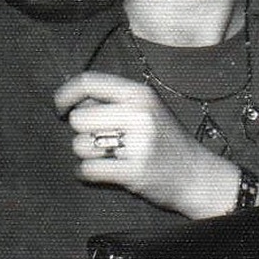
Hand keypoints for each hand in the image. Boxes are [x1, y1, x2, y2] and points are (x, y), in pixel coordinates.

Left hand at [54, 71, 239, 214]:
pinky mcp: (134, 172)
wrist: (199, 176)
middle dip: (82, 133)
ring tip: (109, 157)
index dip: (65, 94)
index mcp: (141, 95)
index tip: (60, 107)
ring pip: (80, 145)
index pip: (88, 82)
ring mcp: (139, 144)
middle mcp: (140, 115)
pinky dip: (87, 173)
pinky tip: (102, 172)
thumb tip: (73, 100)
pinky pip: (88, 169)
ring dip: (87, 155)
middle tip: (102, 141)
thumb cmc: (167, 142)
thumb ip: (115, 101)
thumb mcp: (149, 110)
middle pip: (79, 119)